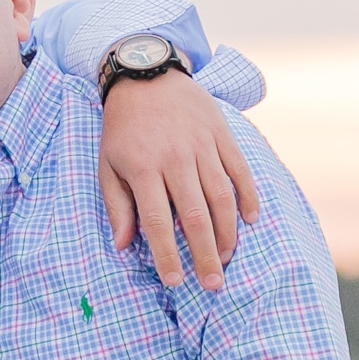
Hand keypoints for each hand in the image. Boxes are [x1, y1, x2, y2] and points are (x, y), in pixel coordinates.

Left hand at [98, 72, 263, 290]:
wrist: (145, 76)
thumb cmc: (123, 128)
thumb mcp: (108, 164)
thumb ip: (118, 205)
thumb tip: (123, 246)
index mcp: (143, 168)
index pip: (157, 221)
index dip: (167, 254)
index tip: (174, 281)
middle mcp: (175, 158)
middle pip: (194, 215)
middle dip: (205, 253)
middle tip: (213, 283)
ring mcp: (201, 145)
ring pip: (221, 195)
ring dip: (227, 231)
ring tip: (228, 257)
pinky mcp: (221, 133)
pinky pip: (238, 169)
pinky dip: (247, 195)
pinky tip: (250, 220)